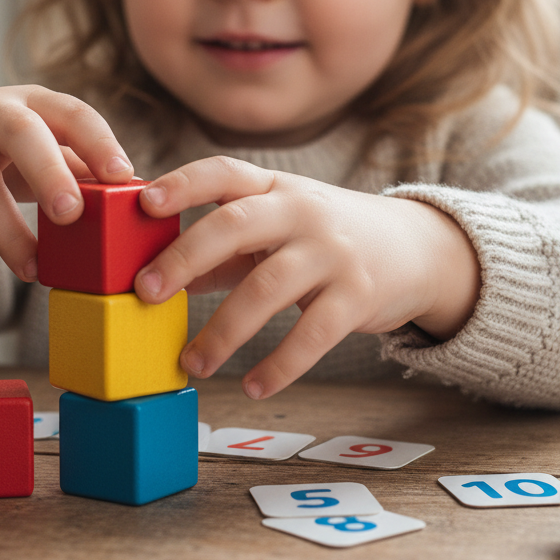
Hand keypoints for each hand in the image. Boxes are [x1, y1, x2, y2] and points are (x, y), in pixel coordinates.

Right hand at [0, 86, 133, 278]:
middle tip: (70, 214)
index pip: (72, 113)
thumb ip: (83, 169)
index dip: (98, 142)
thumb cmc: (3, 153)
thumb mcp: (44, 149)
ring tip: (33, 270)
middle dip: (48, 171)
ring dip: (5, 228)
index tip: (123, 176)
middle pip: (20, 134)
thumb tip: (138, 199)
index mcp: (33, 104)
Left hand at [133, 157, 479, 398]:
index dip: (183, 183)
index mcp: (273, 188)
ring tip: (193, 363)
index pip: (223, 173)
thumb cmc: (323, 238)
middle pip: (236, 225)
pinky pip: (312, 334)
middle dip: (185, 256)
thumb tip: (157, 277)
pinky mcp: (358, 295)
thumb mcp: (276, 227)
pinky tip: (252, 386)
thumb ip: (222, 249)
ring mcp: (332, 251)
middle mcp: (302, 210)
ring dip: (223, 330)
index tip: (145, 200)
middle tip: (145, 292)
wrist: (414, 248)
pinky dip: (279, 365)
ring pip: (268, 288)